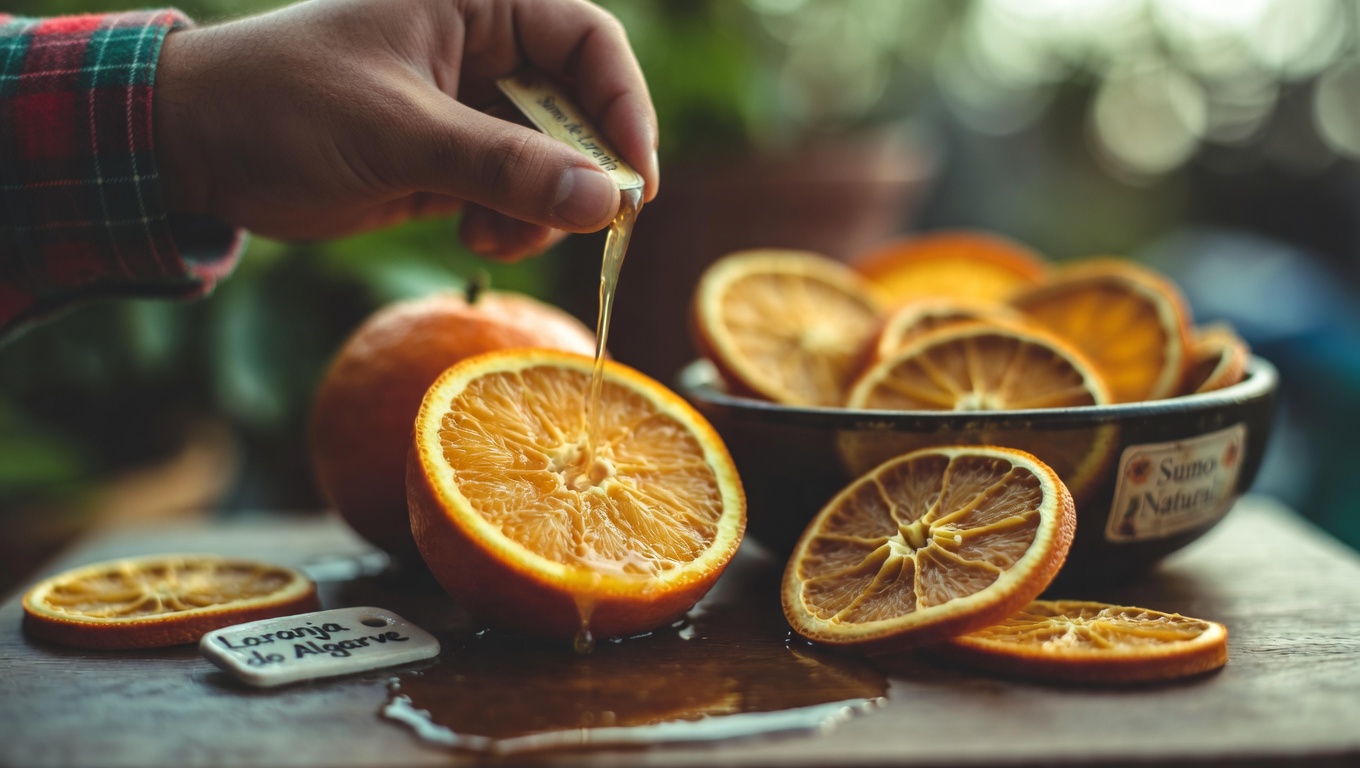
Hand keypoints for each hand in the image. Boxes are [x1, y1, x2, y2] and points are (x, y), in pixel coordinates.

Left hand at [154, 0, 658, 259]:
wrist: (198, 147)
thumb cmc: (283, 107)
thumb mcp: (397, 133)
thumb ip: (503, 165)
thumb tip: (606, 202)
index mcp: (474, 2)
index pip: (587, 42)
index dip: (622, 109)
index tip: (634, 184)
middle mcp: (482, 47)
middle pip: (580, 107)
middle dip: (580, 172)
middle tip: (582, 227)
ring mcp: (469, 105)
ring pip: (555, 159)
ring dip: (543, 209)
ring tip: (493, 235)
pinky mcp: (453, 157)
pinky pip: (517, 192)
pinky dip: (514, 223)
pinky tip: (473, 236)